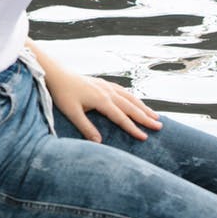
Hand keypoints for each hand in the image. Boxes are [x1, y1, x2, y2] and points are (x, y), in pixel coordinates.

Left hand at [47, 69, 162, 142]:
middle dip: (146, 117)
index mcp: (102, 100)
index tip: (145, 138)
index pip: (122, 118)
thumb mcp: (72, 112)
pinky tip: (136, 102)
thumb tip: (99, 143)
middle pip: (131, 107)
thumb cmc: (63, 94)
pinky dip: (133, 98)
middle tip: (159, 126)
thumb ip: (86, 128)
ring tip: (155, 116)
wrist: (57, 74)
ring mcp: (107, 86)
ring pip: (130, 97)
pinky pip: (123, 91)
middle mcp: (108, 92)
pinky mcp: (103, 83)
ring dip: (143, 107)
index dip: (134, 128)